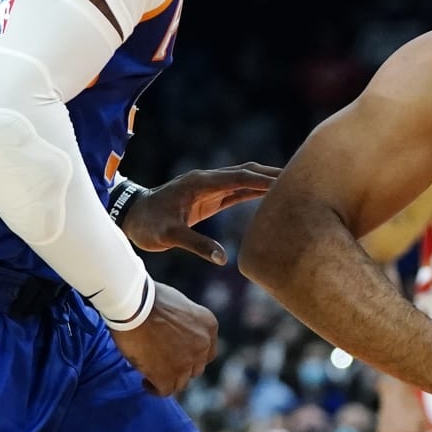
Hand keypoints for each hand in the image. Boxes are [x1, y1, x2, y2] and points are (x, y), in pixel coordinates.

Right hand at [110, 282, 219, 396]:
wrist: (134, 305)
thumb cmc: (149, 299)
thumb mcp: (179, 306)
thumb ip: (185, 324)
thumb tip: (177, 336)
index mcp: (208, 325)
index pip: (208, 352)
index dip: (193, 357)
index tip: (178, 356)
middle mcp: (203, 345)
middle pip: (195, 369)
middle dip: (180, 368)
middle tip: (162, 363)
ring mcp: (186, 362)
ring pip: (181, 382)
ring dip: (168, 378)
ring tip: (151, 372)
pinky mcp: (168, 375)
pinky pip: (165, 391)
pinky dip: (155, 388)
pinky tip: (145, 381)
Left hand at [121, 162, 280, 264]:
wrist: (130, 216)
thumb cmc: (147, 225)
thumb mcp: (168, 236)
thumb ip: (196, 244)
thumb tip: (221, 259)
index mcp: (201, 183)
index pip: (239, 178)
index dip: (263, 180)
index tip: (286, 181)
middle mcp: (207, 180)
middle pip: (246, 173)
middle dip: (271, 175)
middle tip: (301, 178)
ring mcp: (209, 187)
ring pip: (244, 180)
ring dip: (265, 181)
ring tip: (292, 185)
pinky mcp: (208, 197)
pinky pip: (237, 191)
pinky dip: (255, 191)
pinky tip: (271, 195)